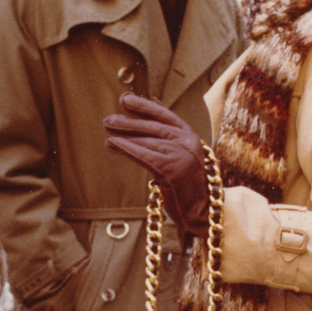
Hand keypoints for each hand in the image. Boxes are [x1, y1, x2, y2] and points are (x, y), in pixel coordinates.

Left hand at [103, 93, 208, 246]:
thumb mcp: (182, 152)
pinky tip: (112, 144)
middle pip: (153, 127)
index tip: (125, 99)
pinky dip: (126, 148)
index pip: (165, 115)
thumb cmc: (189, 184)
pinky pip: (144, 156)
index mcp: (191, 136)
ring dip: (123, 135)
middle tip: (108, 120)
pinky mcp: (171, 170)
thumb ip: (168, 130)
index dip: (144, 106)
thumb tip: (153, 99)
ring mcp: (181, 155)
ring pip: (146, 141)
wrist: (204, 211)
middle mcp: (188, 143)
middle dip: (129, 121)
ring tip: (107, 131)